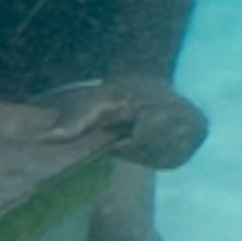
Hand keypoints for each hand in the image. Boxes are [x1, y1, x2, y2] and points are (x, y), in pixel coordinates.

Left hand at [40, 77, 209, 169]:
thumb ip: (76, 123)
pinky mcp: (196, 143)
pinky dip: (152, 154)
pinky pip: (167, 160)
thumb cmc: (121, 91)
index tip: (121, 124)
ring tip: (139, 129)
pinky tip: (149, 137)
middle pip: (149, 154)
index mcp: (172, 110)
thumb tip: (44, 139)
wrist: (150, 80)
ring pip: (158, 160)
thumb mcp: (98, 102)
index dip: (123, 140)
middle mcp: (193, 125)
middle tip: (129, 127)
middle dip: (132, 146)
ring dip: (141, 151)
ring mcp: (197, 137)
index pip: (139, 144)